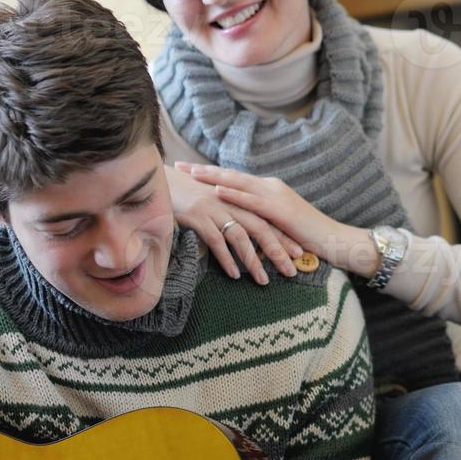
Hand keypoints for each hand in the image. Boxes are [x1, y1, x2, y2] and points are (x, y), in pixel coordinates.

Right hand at [165, 164, 304, 283]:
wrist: (160, 178)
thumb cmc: (187, 193)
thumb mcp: (214, 201)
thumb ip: (229, 214)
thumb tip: (241, 234)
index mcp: (237, 198)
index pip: (266, 218)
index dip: (283, 235)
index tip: (299, 252)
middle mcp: (230, 202)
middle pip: (261, 228)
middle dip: (278, 250)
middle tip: (292, 270)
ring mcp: (215, 209)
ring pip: (241, 237)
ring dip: (254, 261)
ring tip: (264, 281)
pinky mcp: (198, 217)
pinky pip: (216, 241)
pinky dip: (227, 259)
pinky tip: (235, 275)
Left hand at [174, 163, 381, 277]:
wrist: (333, 239)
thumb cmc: (306, 237)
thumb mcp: (278, 225)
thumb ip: (260, 220)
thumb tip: (241, 224)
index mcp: (269, 190)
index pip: (235, 179)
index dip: (211, 174)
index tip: (189, 170)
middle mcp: (270, 187)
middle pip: (232, 176)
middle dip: (205, 171)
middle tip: (180, 166)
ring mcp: (276, 196)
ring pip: (239, 183)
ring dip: (214, 177)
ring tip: (192, 174)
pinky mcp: (281, 210)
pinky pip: (253, 201)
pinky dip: (234, 195)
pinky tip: (217, 191)